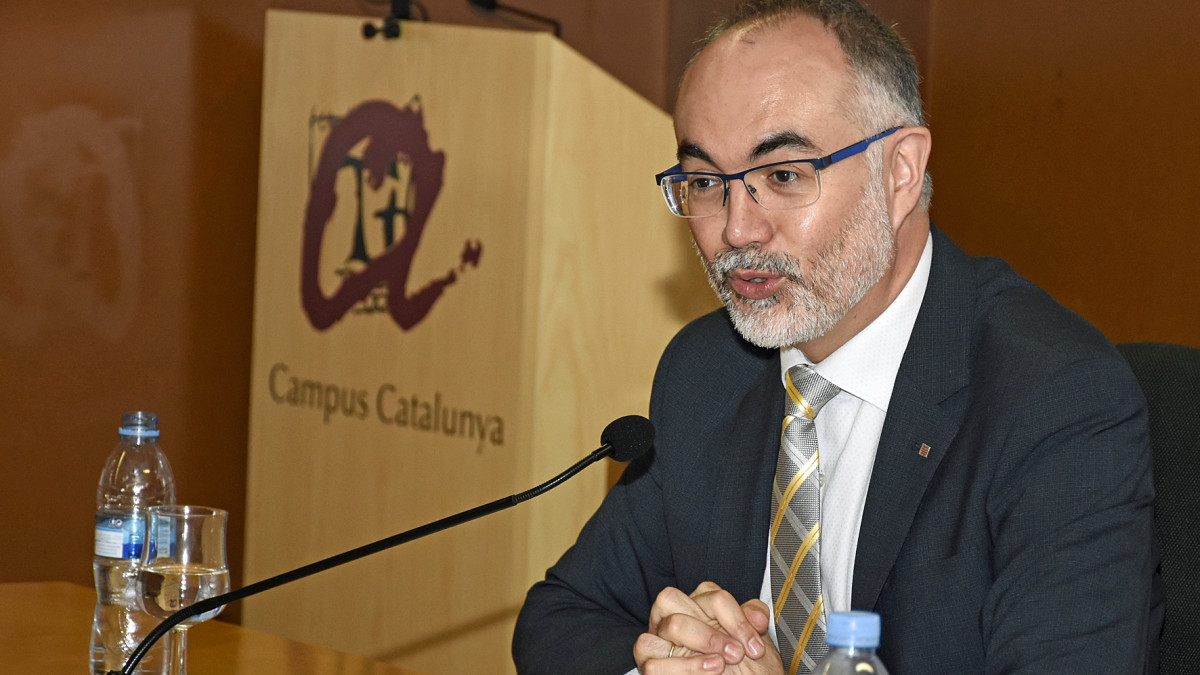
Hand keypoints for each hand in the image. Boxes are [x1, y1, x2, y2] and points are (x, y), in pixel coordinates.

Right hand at [634, 582, 778, 673]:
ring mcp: (658, 640)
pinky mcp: (650, 664)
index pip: (713, 596)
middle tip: (735, 654)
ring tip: (720, 665)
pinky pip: (655, 662)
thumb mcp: (748, 641)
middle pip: (676, 600)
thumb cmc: (738, 666)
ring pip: (667, 626)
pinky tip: (707, 673)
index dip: (737, 621)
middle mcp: (672, 615)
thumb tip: (758, 617)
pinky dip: (684, 668)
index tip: (754, 647)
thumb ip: (752, 620)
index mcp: (697, 603)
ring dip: (698, 645)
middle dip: (710, 631)